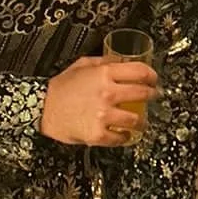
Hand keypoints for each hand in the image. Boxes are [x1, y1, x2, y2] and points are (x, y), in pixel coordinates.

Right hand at [40, 56, 158, 146]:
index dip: (152, 75)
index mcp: (104, 73)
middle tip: (155, 96)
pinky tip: (126, 135)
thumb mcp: (82, 64)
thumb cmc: (61, 86)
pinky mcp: (97, 134)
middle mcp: (107, 93)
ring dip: (142, 121)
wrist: (42, 108)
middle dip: (152, 95)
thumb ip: (104, 61)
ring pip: (135, 120)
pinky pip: (120, 138)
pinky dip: (126, 137)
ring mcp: (103, 115)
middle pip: (142, 93)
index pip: (139, 71)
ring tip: (143, 122)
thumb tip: (122, 60)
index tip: (154, 79)